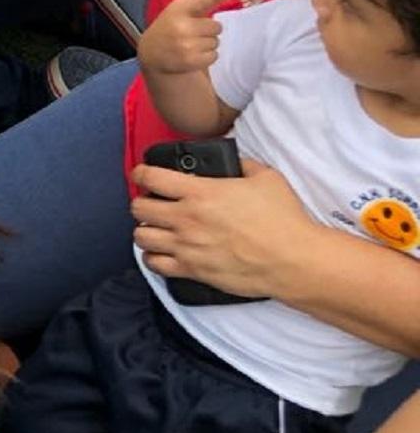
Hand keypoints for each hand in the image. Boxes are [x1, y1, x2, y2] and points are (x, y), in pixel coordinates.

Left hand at [130, 157, 316, 297]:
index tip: (142, 174)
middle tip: (153, 203)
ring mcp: (187, 247)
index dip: (141, 173)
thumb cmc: (284, 220)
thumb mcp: (266, 178)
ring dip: (145, 230)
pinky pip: (154, 265)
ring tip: (156, 228)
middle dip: (142, 203)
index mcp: (200, 193)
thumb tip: (234, 162)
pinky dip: (152, 258)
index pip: (151, 178)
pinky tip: (161, 252)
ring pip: (141, 237)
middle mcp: (187, 219)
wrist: (294, 261)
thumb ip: (243, 165)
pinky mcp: (193, 270)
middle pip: (139, 208)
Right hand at [137, 0, 229, 75]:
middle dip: (209, 30)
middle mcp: (181, 27)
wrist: (151, 54)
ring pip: (216, 42)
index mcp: (177, 11)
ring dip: (207, 44)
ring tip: (191, 44)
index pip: (200, 3)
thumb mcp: (177, 8)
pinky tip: (193, 55)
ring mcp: (186, 46)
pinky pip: (214, 56)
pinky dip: (207, 57)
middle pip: (216, 27)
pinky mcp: (191, 61)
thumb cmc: (169, 27)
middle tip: (194, 32)